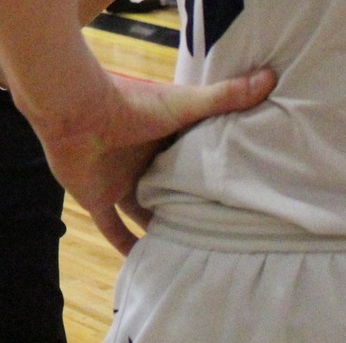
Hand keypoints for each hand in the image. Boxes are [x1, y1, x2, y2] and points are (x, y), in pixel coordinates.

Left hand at [35, 68, 275, 255]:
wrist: (74, 108)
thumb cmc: (129, 101)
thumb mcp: (184, 103)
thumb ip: (225, 96)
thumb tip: (272, 77)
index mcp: (165, 139)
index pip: (194, 163)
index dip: (214, 179)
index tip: (242, 198)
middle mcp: (144, 162)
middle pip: (172, 191)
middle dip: (191, 209)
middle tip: (224, 235)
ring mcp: (120, 181)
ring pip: (146, 212)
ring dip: (163, 230)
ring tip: (193, 255)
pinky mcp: (97, 198)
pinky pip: (114, 230)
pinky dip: (128, 247)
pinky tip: (148, 267)